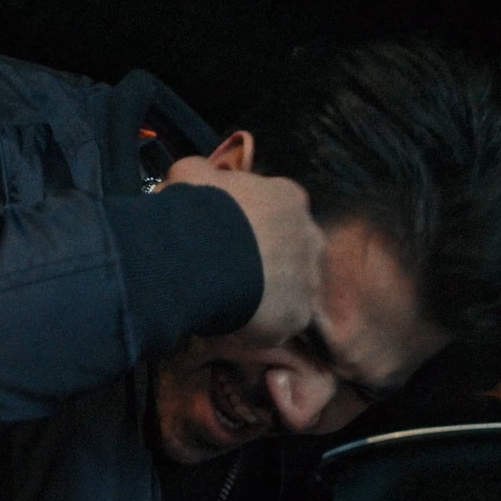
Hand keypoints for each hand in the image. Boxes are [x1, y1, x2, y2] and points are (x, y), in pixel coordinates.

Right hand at [162, 155, 324, 346]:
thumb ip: (200, 173)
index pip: (278, 212)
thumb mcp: (190, 174)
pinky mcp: (298, 315)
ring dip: (267, 297)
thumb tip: (196, 175)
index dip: (252, 227)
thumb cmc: (199, 210)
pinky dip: (260, 328)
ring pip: (289, 291)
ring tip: (232, 303)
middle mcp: (310, 235)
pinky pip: (280, 324)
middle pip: (292, 253)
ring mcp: (308, 278)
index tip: (228, 239)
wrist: (201, 255)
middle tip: (232, 274)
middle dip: (268, 263)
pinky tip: (234, 325)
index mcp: (288, 198)